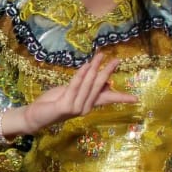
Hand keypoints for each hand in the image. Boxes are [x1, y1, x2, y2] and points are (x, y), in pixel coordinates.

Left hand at [12, 55, 133, 133]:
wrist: (35, 115)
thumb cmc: (52, 102)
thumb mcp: (71, 92)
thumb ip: (85, 88)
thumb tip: (105, 82)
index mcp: (88, 105)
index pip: (107, 99)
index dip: (121, 97)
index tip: (136, 99)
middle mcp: (85, 108)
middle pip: (99, 87)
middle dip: (107, 72)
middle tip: (116, 60)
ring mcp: (76, 108)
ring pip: (88, 85)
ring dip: (94, 69)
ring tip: (100, 56)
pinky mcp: (66, 106)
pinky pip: (74, 87)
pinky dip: (80, 76)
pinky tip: (85, 66)